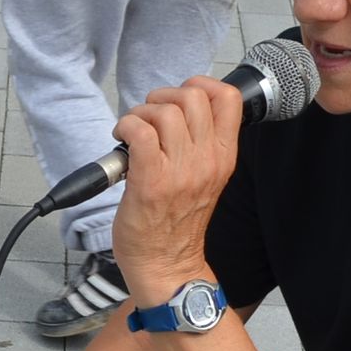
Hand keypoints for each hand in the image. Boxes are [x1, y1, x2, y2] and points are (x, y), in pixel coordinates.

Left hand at [109, 78, 245, 307]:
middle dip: (163, 97)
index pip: (229, 98)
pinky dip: (126, 127)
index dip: (201, 85)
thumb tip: (177, 109)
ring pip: (164, 111)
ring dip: (140, 114)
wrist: (167, 266)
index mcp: (223, 157)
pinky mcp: (151, 181)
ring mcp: (180, 171)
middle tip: (150, 119)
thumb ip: (201, 144)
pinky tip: (121, 141)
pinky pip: (139, 132)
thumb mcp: (206, 178)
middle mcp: (207, 161)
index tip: (180, 101)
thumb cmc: (178, 223)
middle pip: (193, 96)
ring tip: (133, 134)